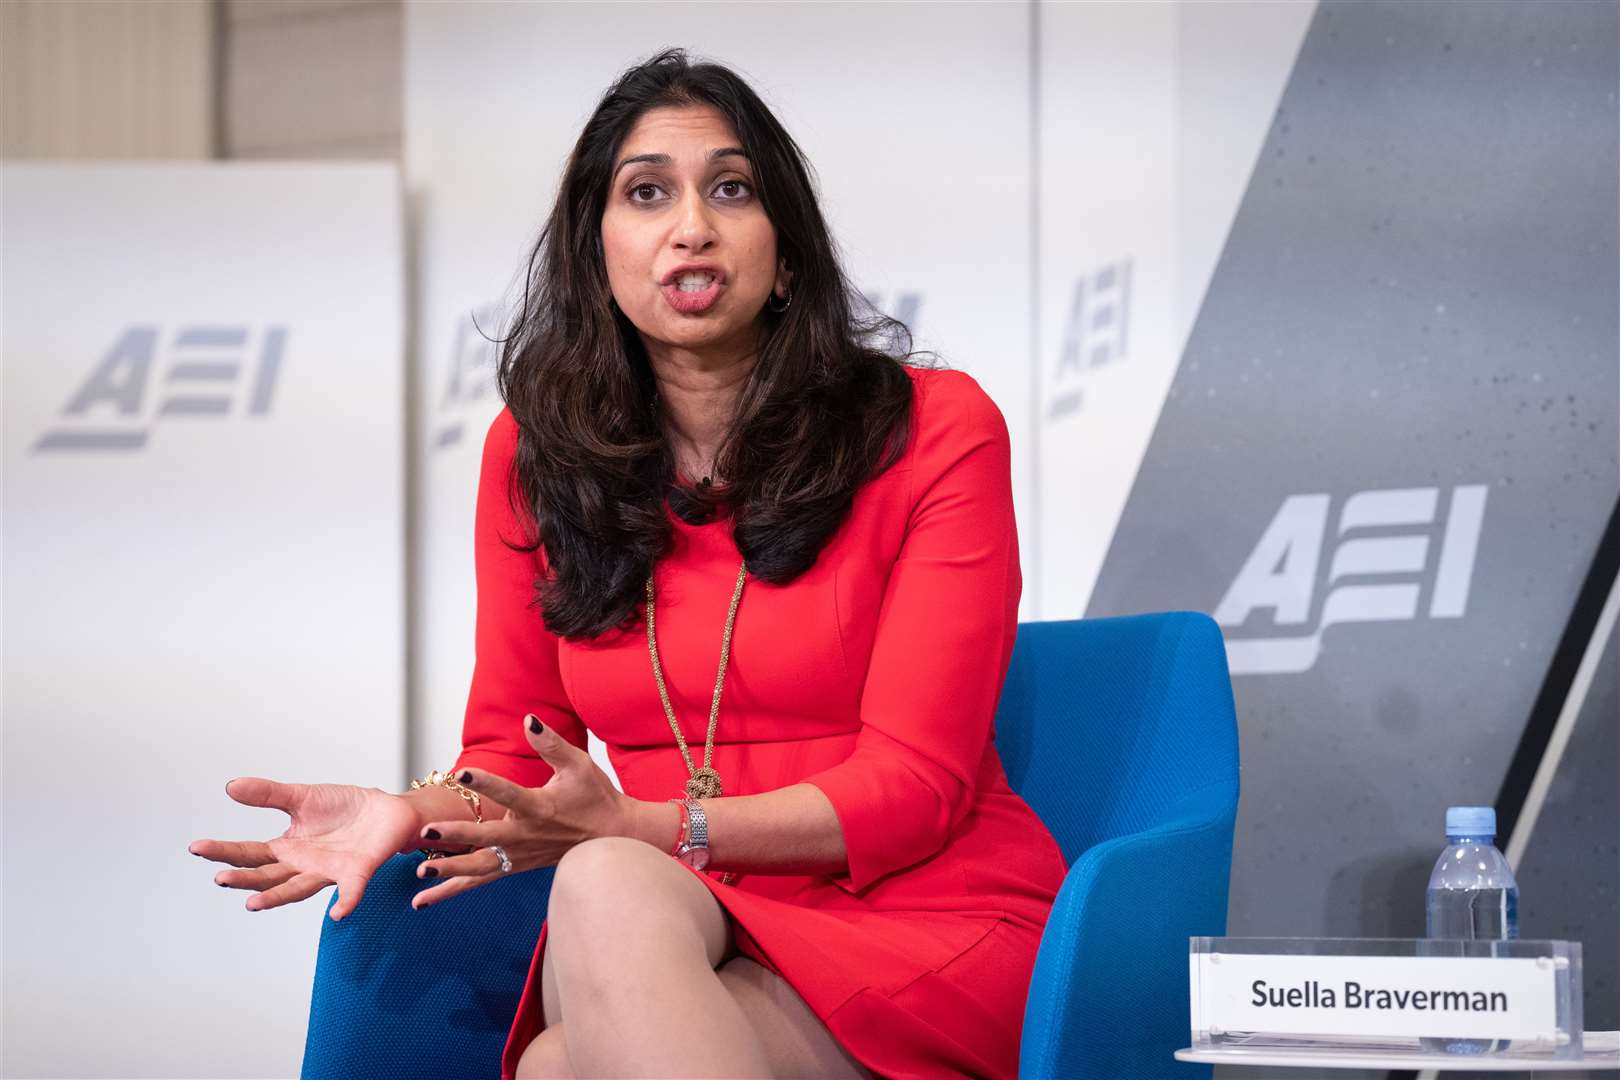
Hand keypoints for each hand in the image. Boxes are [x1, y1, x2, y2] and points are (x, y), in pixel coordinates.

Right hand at [189, 779, 421, 920]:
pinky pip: (351, 891)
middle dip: (244, 879)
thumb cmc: (345, 808)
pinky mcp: (359, 871)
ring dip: (277, 897)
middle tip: (220, 878)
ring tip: (252, 903)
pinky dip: (345, 902)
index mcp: (288, 848)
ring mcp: (330, 871)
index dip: (224, 852)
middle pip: (267, 876)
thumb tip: (230, 786)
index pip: (249, 854)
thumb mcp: (303, 797)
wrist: (389, 810)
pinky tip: (338, 913)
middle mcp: (304, 865)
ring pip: (298, 888)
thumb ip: (269, 795)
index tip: (196, 847)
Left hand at [411, 714, 629, 909]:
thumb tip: (528, 719)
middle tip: (427, 832)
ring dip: (450, 871)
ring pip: (481, 868)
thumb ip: (550, 743)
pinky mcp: (517, 866)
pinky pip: (482, 881)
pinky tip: (423, 899)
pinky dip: (452, 890)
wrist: (613, 836)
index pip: (509, 793)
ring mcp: (521, 855)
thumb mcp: (578, 764)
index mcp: (541, 807)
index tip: (461, 773)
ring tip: (421, 872)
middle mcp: (528, 835)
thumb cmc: (596, 796)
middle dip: (456, 836)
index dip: (486, 782)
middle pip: (487, 838)